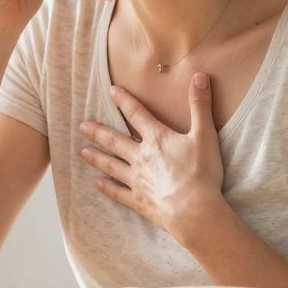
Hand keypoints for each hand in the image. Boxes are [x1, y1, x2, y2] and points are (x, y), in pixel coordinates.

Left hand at [78, 73, 226, 242]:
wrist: (194, 210)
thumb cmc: (201, 173)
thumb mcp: (205, 135)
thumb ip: (200, 106)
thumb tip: (200, 77)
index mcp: (157, 139)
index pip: (137, 114)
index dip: (124, 101)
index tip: (111, 92)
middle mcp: (141, 157)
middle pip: (115, 140)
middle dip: (98, 131)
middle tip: (82, 126)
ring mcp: (137, 180)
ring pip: (111, 165)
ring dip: (97, 157)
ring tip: (83, 151)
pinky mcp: (138, 200)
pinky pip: (117, 192)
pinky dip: (107, 188)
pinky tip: (97, 184)